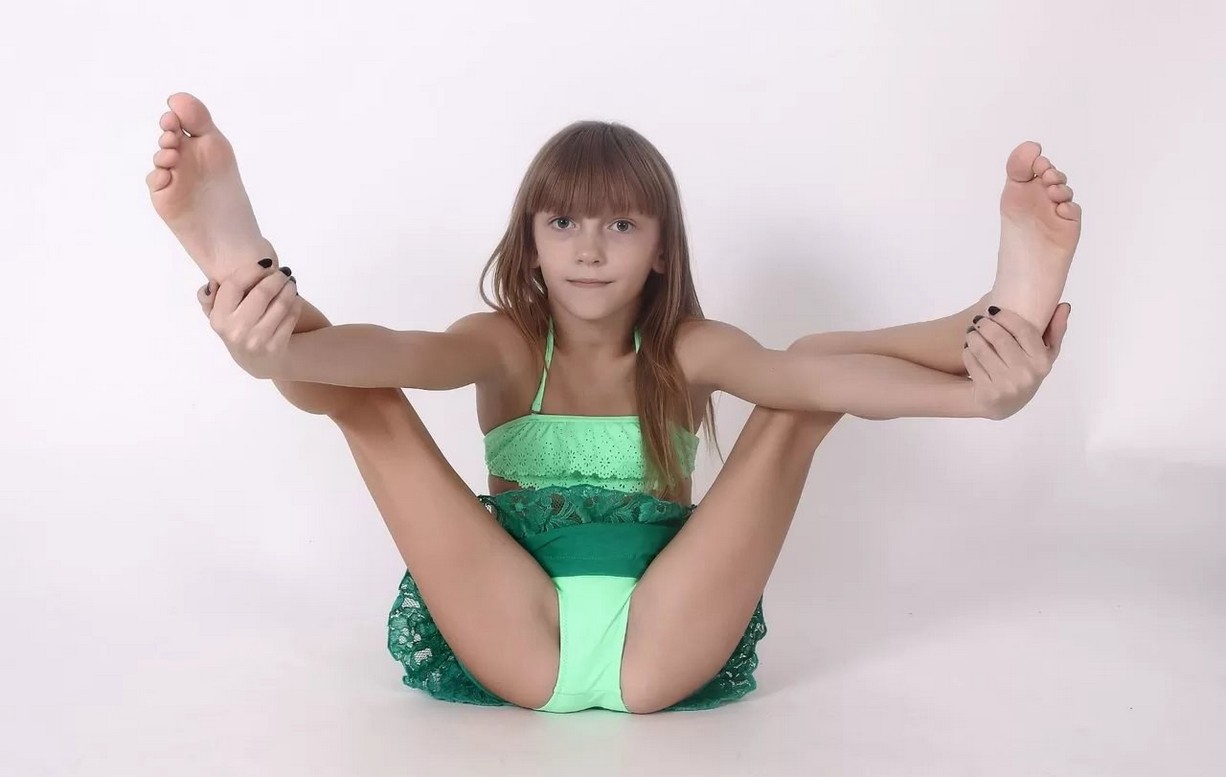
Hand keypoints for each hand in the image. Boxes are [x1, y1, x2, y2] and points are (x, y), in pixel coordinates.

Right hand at [197, 260, 301, 379]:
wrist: (258, 362)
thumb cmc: (237, 329)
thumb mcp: (218, 315)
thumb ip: (209, 298)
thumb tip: (211, 285)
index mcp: (219, 318)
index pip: (234, 285)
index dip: (252, 270)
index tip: (264, 263)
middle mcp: (236, 331)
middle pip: (262, 292)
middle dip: (276, 277)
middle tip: (283, 272)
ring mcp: (257, 340)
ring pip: (281, 303)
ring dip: (289, 288)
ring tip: (290, 283)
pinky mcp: (276, 347)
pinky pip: (291, 316)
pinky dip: (295, 303)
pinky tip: (293, 299)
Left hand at [965, 303, 1069, 419]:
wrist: (1003, 405)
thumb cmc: (1025, 372)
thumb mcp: (1043, 355)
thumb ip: (1055, 331)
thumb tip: (1064, 306)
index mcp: (1042, 362)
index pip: (1024, 330)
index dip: (1006, 317)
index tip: (993, 309)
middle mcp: (1026, 375)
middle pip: (1000, 338)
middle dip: (985, 324)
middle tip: (979, 320)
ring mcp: (1006, 385)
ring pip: (982, 349)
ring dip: (973, 336)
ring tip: (972, 331)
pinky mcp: (987, 392)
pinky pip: (972, 362)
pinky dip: (968, 351)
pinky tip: (969, 348)